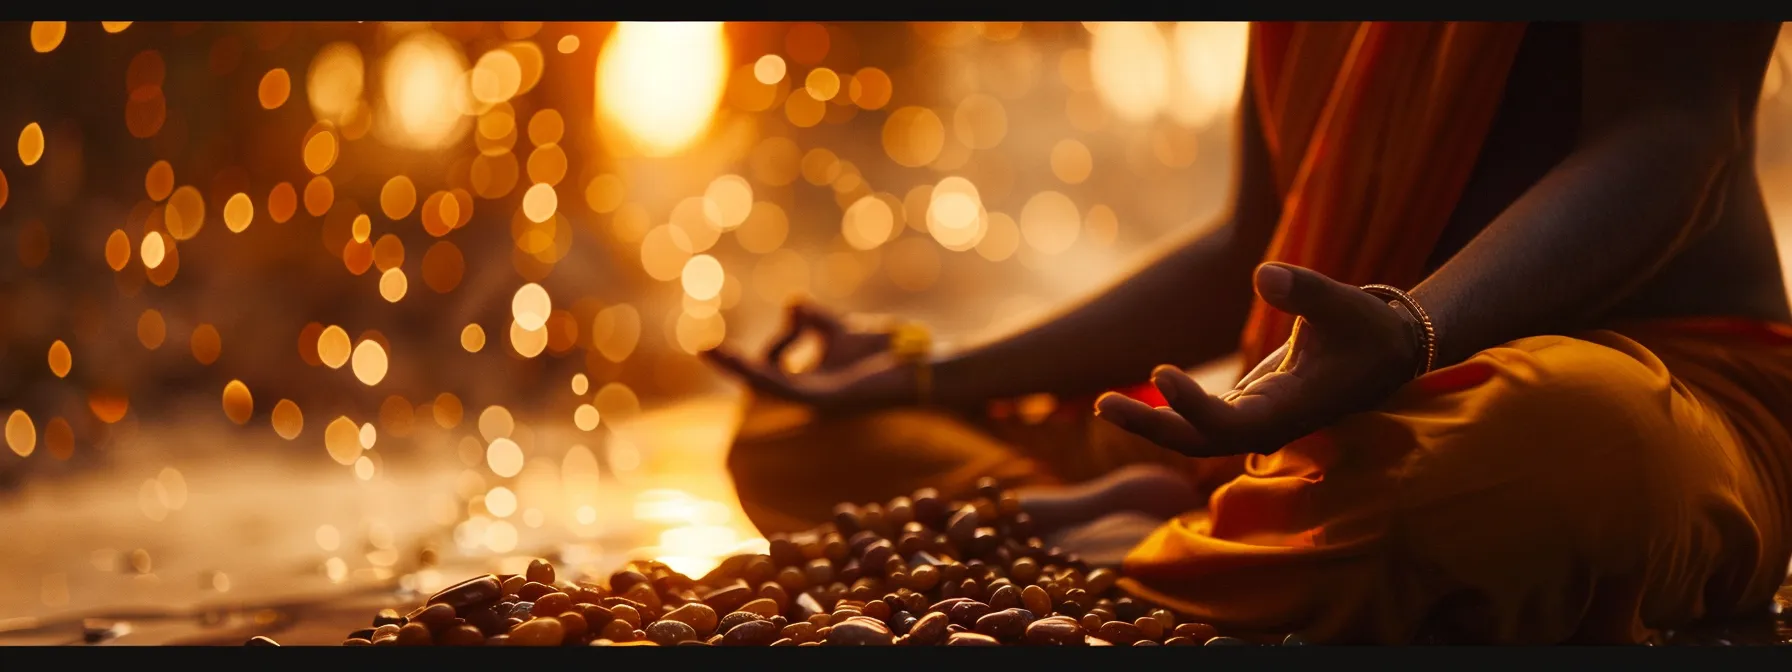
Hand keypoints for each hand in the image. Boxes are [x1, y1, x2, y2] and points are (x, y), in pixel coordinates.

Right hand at [701, 301, 915, 414]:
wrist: (925, 367)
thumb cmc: (890, 353)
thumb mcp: (842, 330)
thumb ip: (817, 320)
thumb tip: (791, 302)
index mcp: (812, 383)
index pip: (775, 366)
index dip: (776, 340)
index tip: (795, 314)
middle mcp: (808, 396)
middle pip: (761, 379)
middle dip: (735, 364)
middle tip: (709, 348)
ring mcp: (814, 400)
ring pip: (764, 385)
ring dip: (735, 368)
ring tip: (708, 351)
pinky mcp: (822, 399)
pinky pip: (781, 385)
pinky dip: (754, 372)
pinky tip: (733, 359)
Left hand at [1095, 263, 1422, 456]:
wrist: (1387, 353)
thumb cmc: (1369, 329)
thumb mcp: (1346, 305)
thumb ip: (1307, 291)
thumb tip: (1263, 274)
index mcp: (1290, 410)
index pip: (1233, 422)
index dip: (1194, 406)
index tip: (1161, 373)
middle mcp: (1268, 424)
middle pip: (1201, 441)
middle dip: (1153, 426)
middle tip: (1102, 404)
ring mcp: (1256, 420)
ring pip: (1196, 435)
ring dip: (1151, 422)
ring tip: (1101, 404)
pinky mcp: (1248, 408)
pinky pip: (1200, 420)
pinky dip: (1168, 411)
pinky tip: (1133, 397)